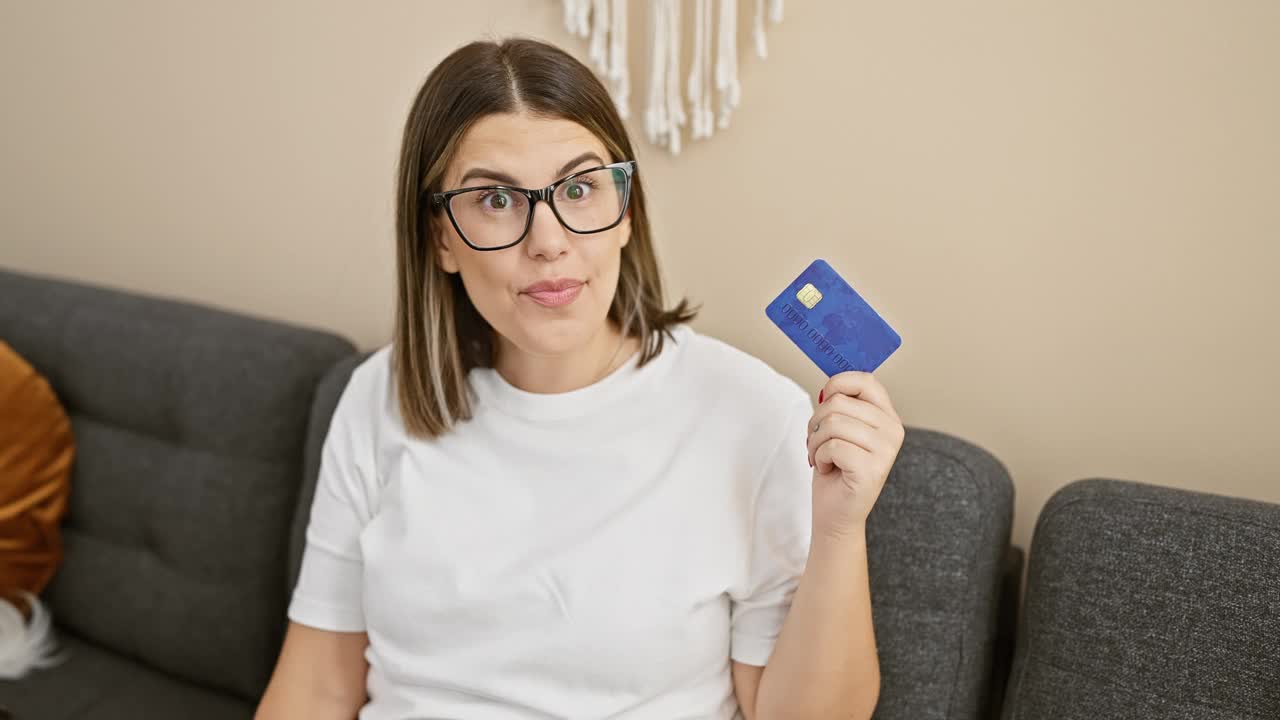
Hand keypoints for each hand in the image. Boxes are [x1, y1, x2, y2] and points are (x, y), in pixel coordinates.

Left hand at [805, 371, 904, 539]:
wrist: (837, 513)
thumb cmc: (835, 469)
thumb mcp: (840, 429)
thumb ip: (841, 405)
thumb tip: (829, 385)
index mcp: (888, 417)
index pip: (865, 380)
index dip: (837, 384)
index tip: (825, 400)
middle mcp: (893, 431)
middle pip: (838, 402)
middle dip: (815, 422)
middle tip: (817, 442)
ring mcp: (886, 451)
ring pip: (832, 423)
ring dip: (815, 442)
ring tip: (821, 456)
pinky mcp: (871, 470)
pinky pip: (832, 446)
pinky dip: (819, 457)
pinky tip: (827, 469)